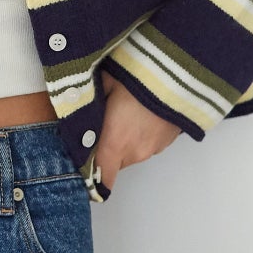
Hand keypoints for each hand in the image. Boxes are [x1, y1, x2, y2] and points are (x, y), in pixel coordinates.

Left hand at [94, 69, 181, 192]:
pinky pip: (148, 145)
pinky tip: (143, 114)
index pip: (102, 177)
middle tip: (106, 123)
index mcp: (115, 143)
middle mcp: (135, 152)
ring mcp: (154, 148)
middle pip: (115, 163)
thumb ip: (88, 102)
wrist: (179, 75)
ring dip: (126, 142)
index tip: (86, 169)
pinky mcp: (168, 142)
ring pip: (132, 154)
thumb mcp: (104, 83)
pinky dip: (143, 135)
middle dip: (107, 149)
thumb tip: (73, 106)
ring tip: (127, 114)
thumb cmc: (138, 79)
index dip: (93, 177)